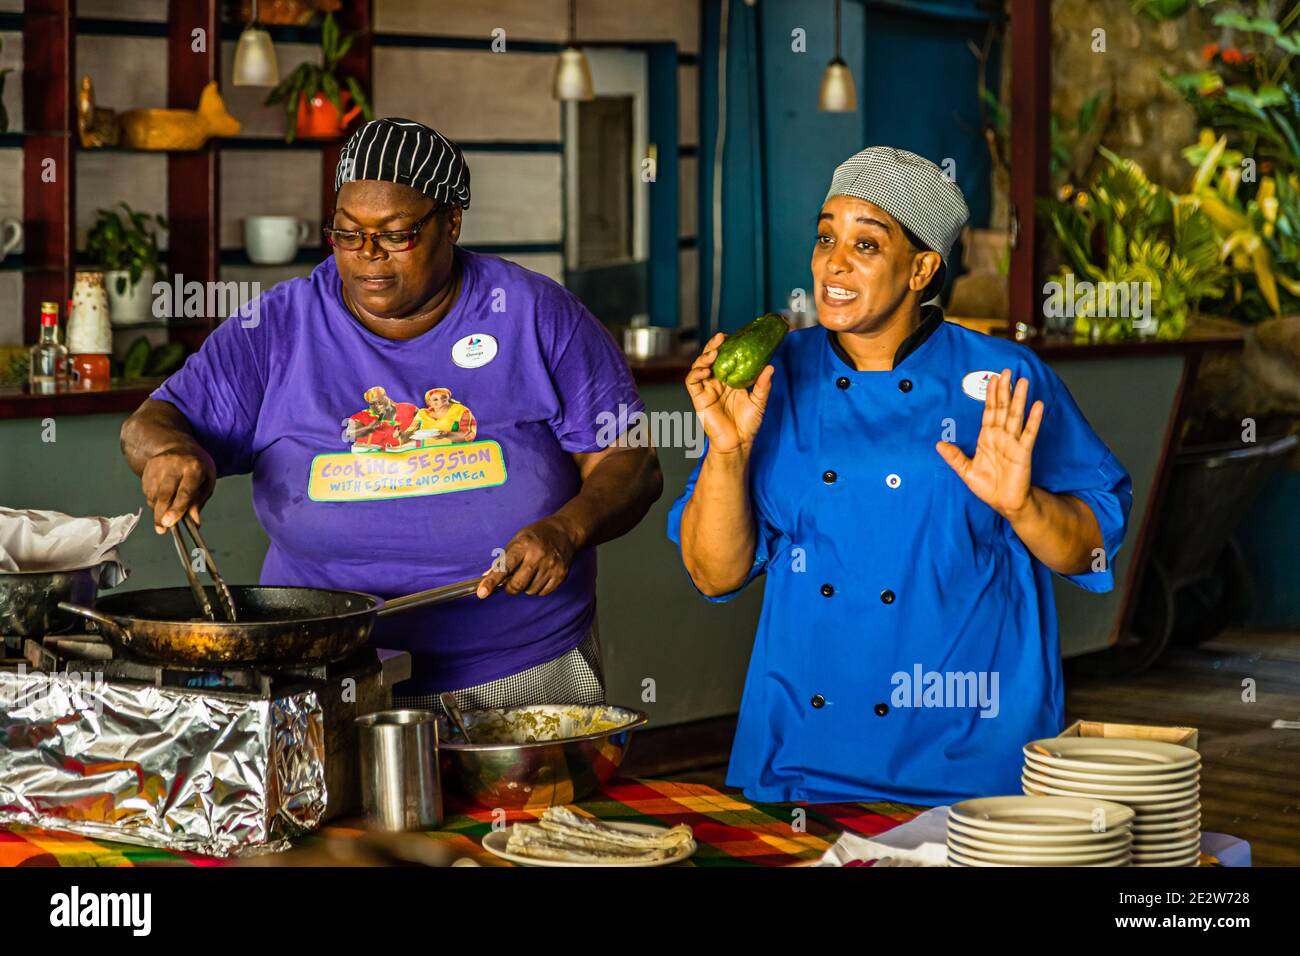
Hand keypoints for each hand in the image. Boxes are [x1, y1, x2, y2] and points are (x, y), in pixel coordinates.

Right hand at [141, 447, 216, 532]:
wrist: (179, 445)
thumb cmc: (197, 467)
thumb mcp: (206, 481)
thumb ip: (199, 501)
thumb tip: (194, 522)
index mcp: (194, 467)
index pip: (185, 491)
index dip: (177, 508)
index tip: (169, 523)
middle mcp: (175, 464)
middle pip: (165, 493)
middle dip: (162, 513)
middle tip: (161, 529)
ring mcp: (159, 464)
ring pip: (153, 493)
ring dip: (156, 509)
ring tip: (162, 518)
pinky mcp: (148, 467)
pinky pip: (147, 490)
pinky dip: (152, 501)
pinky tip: (159, 503)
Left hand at [476, 515, 580, 597]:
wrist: (564, 532)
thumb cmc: (536, 536)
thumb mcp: (517, 541)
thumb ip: (503, 560)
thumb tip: (486, 577)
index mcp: (524, 545)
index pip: (504, 567)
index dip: (491, 581)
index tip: (481, 593)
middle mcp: (538, 556)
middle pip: (517, 584)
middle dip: (511, 588)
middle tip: (512, 582)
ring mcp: (551, 566)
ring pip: (530, 591)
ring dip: (526, 587)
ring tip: (531, 573)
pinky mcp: (561, 574)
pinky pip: (543, 593)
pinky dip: (538, 589)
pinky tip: (541, 576)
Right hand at [684, 332, 774, 455]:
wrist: (738, 443)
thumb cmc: (748, 424)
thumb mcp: (759, 401)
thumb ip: (763, 384)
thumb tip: (770, 366)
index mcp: (731, 380)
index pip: (726, 358)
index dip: (727, 346)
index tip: (733, 336)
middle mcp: (717, 382)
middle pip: (711, 358)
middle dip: (713, 346)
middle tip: (721, 338)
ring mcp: (707, 389)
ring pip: (699, 366)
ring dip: (704, 357)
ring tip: (714, 352)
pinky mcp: (699, 399)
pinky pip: (692, 382)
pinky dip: (695, 373)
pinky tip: (705, 370)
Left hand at [935, 368, 1043, 519]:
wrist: (1004, 503)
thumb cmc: (988, 487)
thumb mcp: (966, 471)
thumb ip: (954, 457)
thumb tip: (938, 444)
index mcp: (987, 438)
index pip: (989, 412)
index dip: (991, 396)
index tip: (993, 379)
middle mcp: (1001, 437)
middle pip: (1002, 409)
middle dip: (1004, 390)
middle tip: (1007, 371)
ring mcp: (1013, 443)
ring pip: (1016, 416)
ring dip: (1019, 399)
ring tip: (1023, 382)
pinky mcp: (1023, 453)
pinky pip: (1028, 434)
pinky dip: (1033, 420)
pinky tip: (1037, 406)